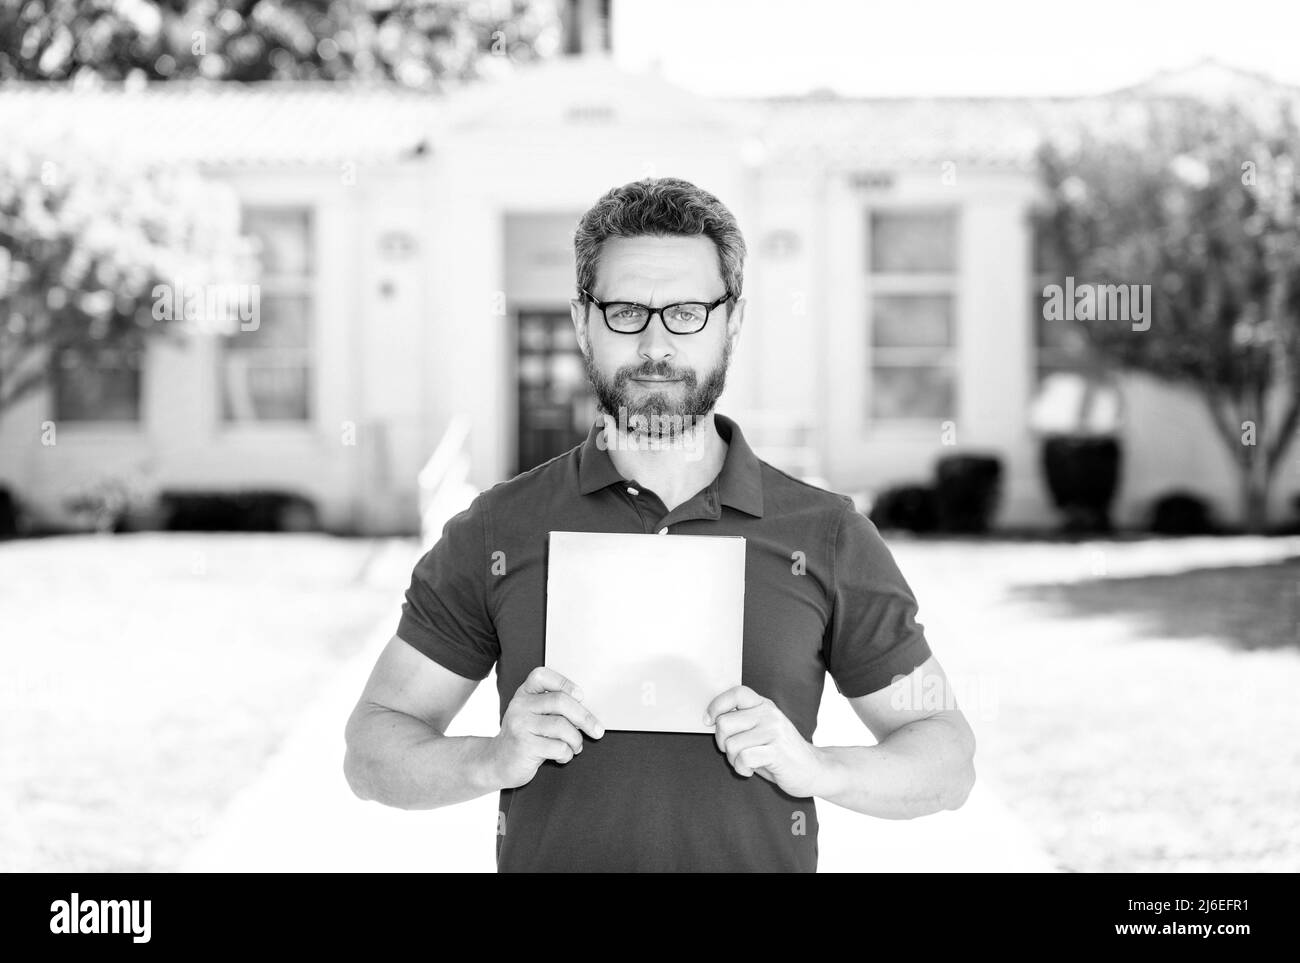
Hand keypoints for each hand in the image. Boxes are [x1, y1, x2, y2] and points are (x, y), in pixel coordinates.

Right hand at [486, 666, 604, 788]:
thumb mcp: (532, 716)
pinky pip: (558, 747)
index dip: (564, 682)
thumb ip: (552, 708)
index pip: (542, 676)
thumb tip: (586, 712)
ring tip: (575, 746)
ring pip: (562, 726)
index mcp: (523, 694)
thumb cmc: (522, 738)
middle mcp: (520, 706)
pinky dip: (567, 754)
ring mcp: (521, 726)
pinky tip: (562, 756)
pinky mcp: (524, 746)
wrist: (496, 763)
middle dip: (585, 717)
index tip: (580, 696)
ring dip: (576, 740)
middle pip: (560, 702)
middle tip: (597, 730)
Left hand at [704, 685, 824, 797]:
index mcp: (764, 705)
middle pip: (724, 722)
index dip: (717, 705)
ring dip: (733, 760)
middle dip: (722, 743)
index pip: (736, 693)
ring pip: (732, 744)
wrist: (813, 770)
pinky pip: (744, 758)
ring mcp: (774, 731)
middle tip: (734, 752)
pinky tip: (751, 770)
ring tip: (746, 762)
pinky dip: (742, 769)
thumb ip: (742, 722)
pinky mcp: (777, 751)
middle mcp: (769, 714)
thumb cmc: (780, 753)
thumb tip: (711, 720)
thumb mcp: (762, 730)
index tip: (708, 720)